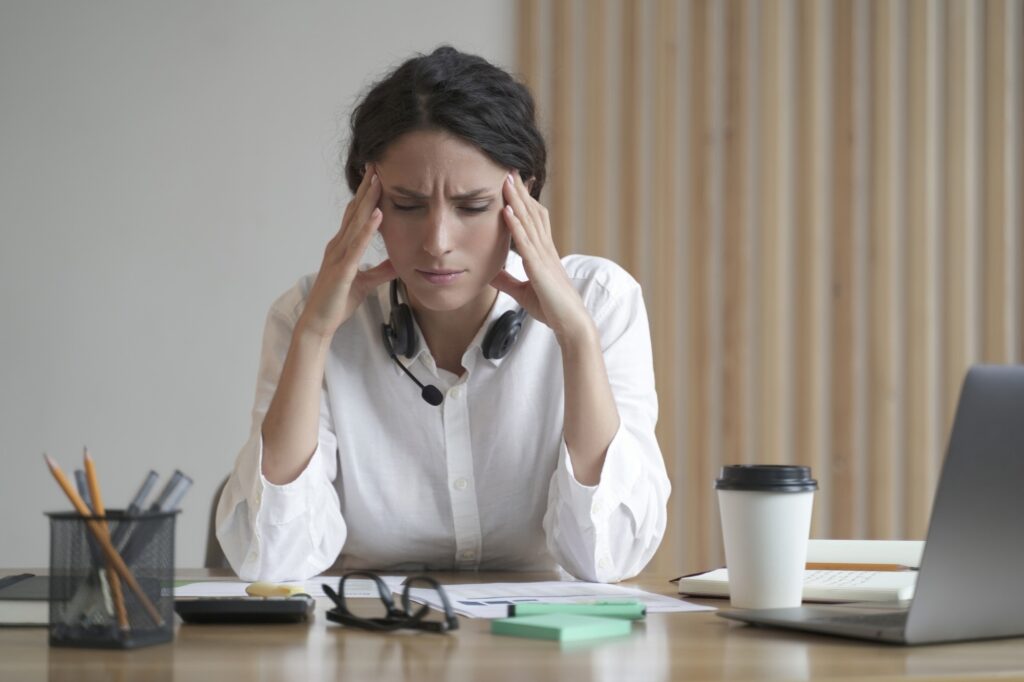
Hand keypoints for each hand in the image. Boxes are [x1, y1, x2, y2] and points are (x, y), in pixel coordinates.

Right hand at [298, 166, 395, 339]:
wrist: (319, 323)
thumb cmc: (338, 302)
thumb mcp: (366, 282)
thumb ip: (381, 270)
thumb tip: (399, 261)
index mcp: (343, 247)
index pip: (356, 215)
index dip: (366, 195)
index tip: (377, 175)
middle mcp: (338, 246)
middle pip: (355, 211)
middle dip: (366, 188)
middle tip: (376, 164)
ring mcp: (338, 256)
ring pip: (355, 223)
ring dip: (367, 201)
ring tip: (378, 180)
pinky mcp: (342, 270)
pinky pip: (356, 246)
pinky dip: (367, 230)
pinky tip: (377, 215)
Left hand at [491, 172, 591, 341]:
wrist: (571, 324)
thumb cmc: (551, 308)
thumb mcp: (523, 291)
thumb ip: (507, 280)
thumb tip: (490, 271)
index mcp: (544, 253)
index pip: (534, 220)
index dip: (524, 201)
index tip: (514, 183)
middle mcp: (546, 249)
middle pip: (532, 213)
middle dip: (520, 191)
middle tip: (509, 169)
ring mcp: (544, 257)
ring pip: (529, 221)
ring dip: (517, 200)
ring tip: (506, 179)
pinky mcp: (539, 268)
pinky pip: (525, 242)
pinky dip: (516, 225)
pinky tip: (507, 210)